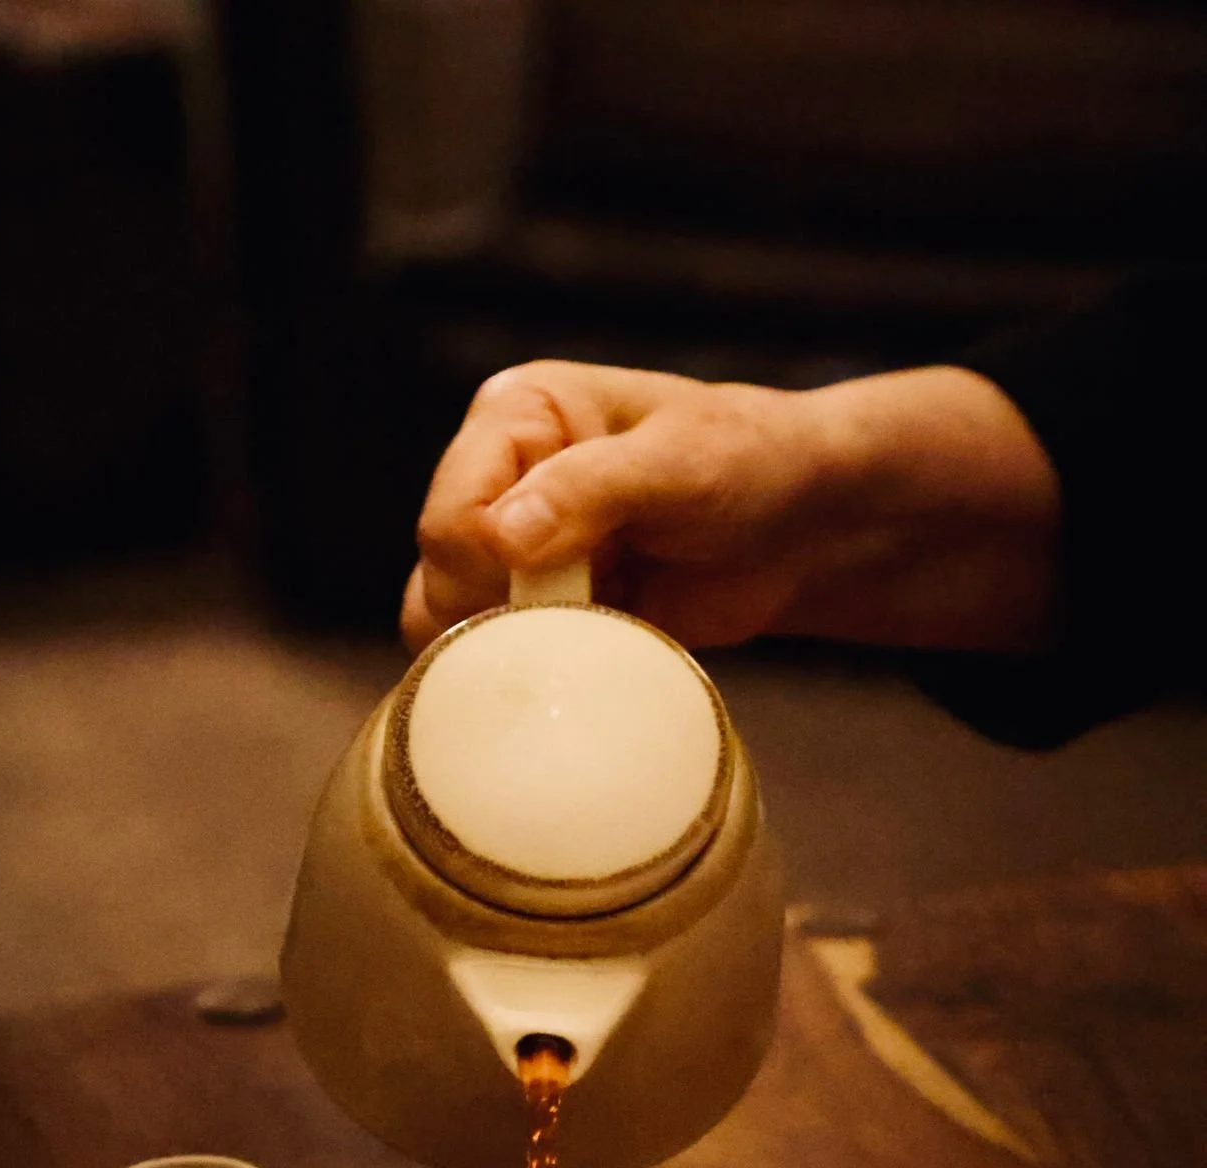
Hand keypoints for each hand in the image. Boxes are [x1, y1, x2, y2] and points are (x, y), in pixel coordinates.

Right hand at [401, 359, 1060, 656]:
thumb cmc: (751, 464)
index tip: (557, 576)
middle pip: (441, 573)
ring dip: (512, 647)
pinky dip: (532, 671)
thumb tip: (502, 536)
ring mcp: (514, 551)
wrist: (806, 527)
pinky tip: (588, 658)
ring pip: (451, 621)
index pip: (451, 508)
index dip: (488, 560)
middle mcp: (500, 479)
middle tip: (593, 604)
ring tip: (593, 630)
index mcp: (517, 416)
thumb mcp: (679, 463)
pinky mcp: (541, 608)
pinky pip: (496, 657)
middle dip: (503, 608)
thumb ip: (588, 490)